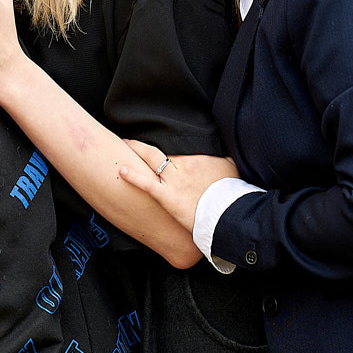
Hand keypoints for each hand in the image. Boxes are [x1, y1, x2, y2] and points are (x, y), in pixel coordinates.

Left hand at [114, 140, 237, 235]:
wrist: (228, 214)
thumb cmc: (230, 192)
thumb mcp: (230, 167)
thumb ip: (220, 156)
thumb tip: (217, 149)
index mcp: (196, 158)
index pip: (174, 145)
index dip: (163, 141)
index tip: (155, 138)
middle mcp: (182, 166)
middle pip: (159, 150)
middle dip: (144, 143)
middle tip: (132, 139)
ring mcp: (173, 181)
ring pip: (150, 160)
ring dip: (136, 150)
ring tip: (125, 144)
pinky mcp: (167, 197)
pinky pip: (147, 184)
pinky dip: (133, 177)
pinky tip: (121, 170)